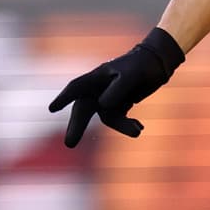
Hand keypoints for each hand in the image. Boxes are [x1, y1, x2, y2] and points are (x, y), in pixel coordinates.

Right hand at [48, 27, 185, 147]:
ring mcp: (107, 99)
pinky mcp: (119, 106)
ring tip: (138, 130)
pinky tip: (139, 128)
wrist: (157, 65)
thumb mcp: (131, 76)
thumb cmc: (141, 65)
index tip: (52, 109)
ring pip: (107, 118)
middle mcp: (98, 90)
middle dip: (77, 126)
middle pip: (83, 109)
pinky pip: (119, 121)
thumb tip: (103, 106)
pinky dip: (128, 126)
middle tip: (70, 144)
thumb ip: (117, 89)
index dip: (64, 98)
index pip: (76, 88)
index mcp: (96, 78)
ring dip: (121, 126)